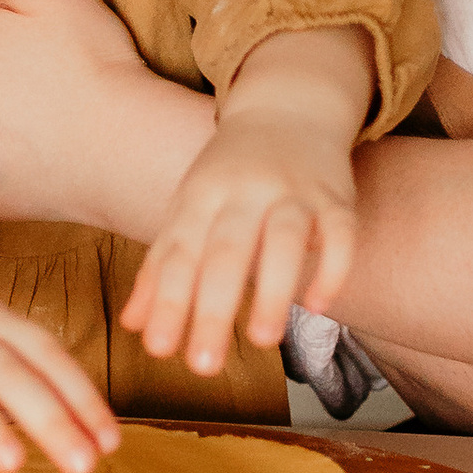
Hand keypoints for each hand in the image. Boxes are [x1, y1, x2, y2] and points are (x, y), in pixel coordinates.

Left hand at [119, 28, 374, 377]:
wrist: (288, 107)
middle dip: (214, 309)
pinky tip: (318, 307)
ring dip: (274, 290)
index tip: (160, 350)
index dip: (169, 302)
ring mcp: (294, 191)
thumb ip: (162, 268)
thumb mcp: (188, 207)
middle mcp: (246, 190)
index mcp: (201, 194)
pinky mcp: (336, 196)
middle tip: (204, 365)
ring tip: (262, 341)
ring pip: (286, 240)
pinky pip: (341, 232)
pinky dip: (332, 269)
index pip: (181, 253)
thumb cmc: (229, 173)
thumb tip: (132, 326)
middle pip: (228, 251)